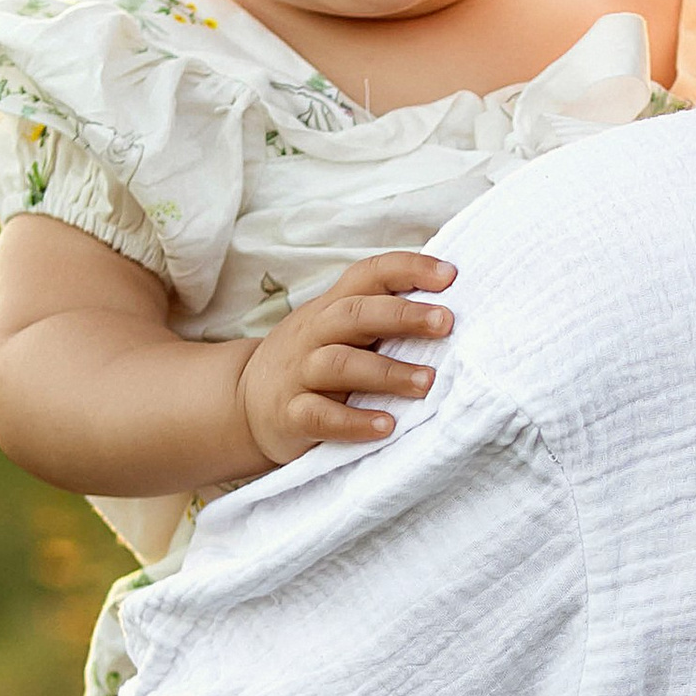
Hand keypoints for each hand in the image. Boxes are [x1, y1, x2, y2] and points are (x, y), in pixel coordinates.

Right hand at [233, 251, 456, 466]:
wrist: (245, 404)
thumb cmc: (311, 362)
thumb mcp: (337, 329)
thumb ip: (380, 315)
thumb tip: (446, 305)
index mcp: (332, 307)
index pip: (369, 275)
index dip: (408, 269)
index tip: (451, 274)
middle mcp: (315, 333)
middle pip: (356, 314)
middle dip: (403, 316)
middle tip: (446, 323)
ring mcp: (300, 373)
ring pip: (340, 364)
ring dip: (387, 373)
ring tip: (427, 383)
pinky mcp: (292, 415)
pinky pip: (321, 416)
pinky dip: (354, 422)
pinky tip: (386, 426)